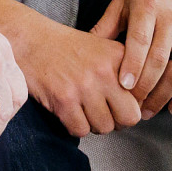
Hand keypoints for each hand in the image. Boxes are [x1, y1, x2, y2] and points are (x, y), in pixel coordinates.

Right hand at [12, 16, 142, 137]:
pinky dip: (74, 126)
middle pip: (129, 118)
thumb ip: (125, 71)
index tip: (117, 103)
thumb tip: (141, 105)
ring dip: (93, 124)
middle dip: (116, 121)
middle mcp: (104, 71)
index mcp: (118, 57)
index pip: (141, 99)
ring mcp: (84, 86)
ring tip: (82, 109)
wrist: (30, 39)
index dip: (129, 105)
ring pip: (104, 128)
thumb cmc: (66, 47)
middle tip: (103, 112)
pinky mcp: (63, 99)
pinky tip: (68, 111)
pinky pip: (80, 130)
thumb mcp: (102, 49)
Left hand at [89, 0, 171, 116]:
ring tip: (148, 111)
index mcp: (148, 5)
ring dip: (164, 95)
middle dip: (145, 88)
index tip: (122, 87)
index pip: (140, 40)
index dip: (132, 65)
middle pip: (159, 61)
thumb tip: (84, 49)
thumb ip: (106, 25)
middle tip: (132, 108)